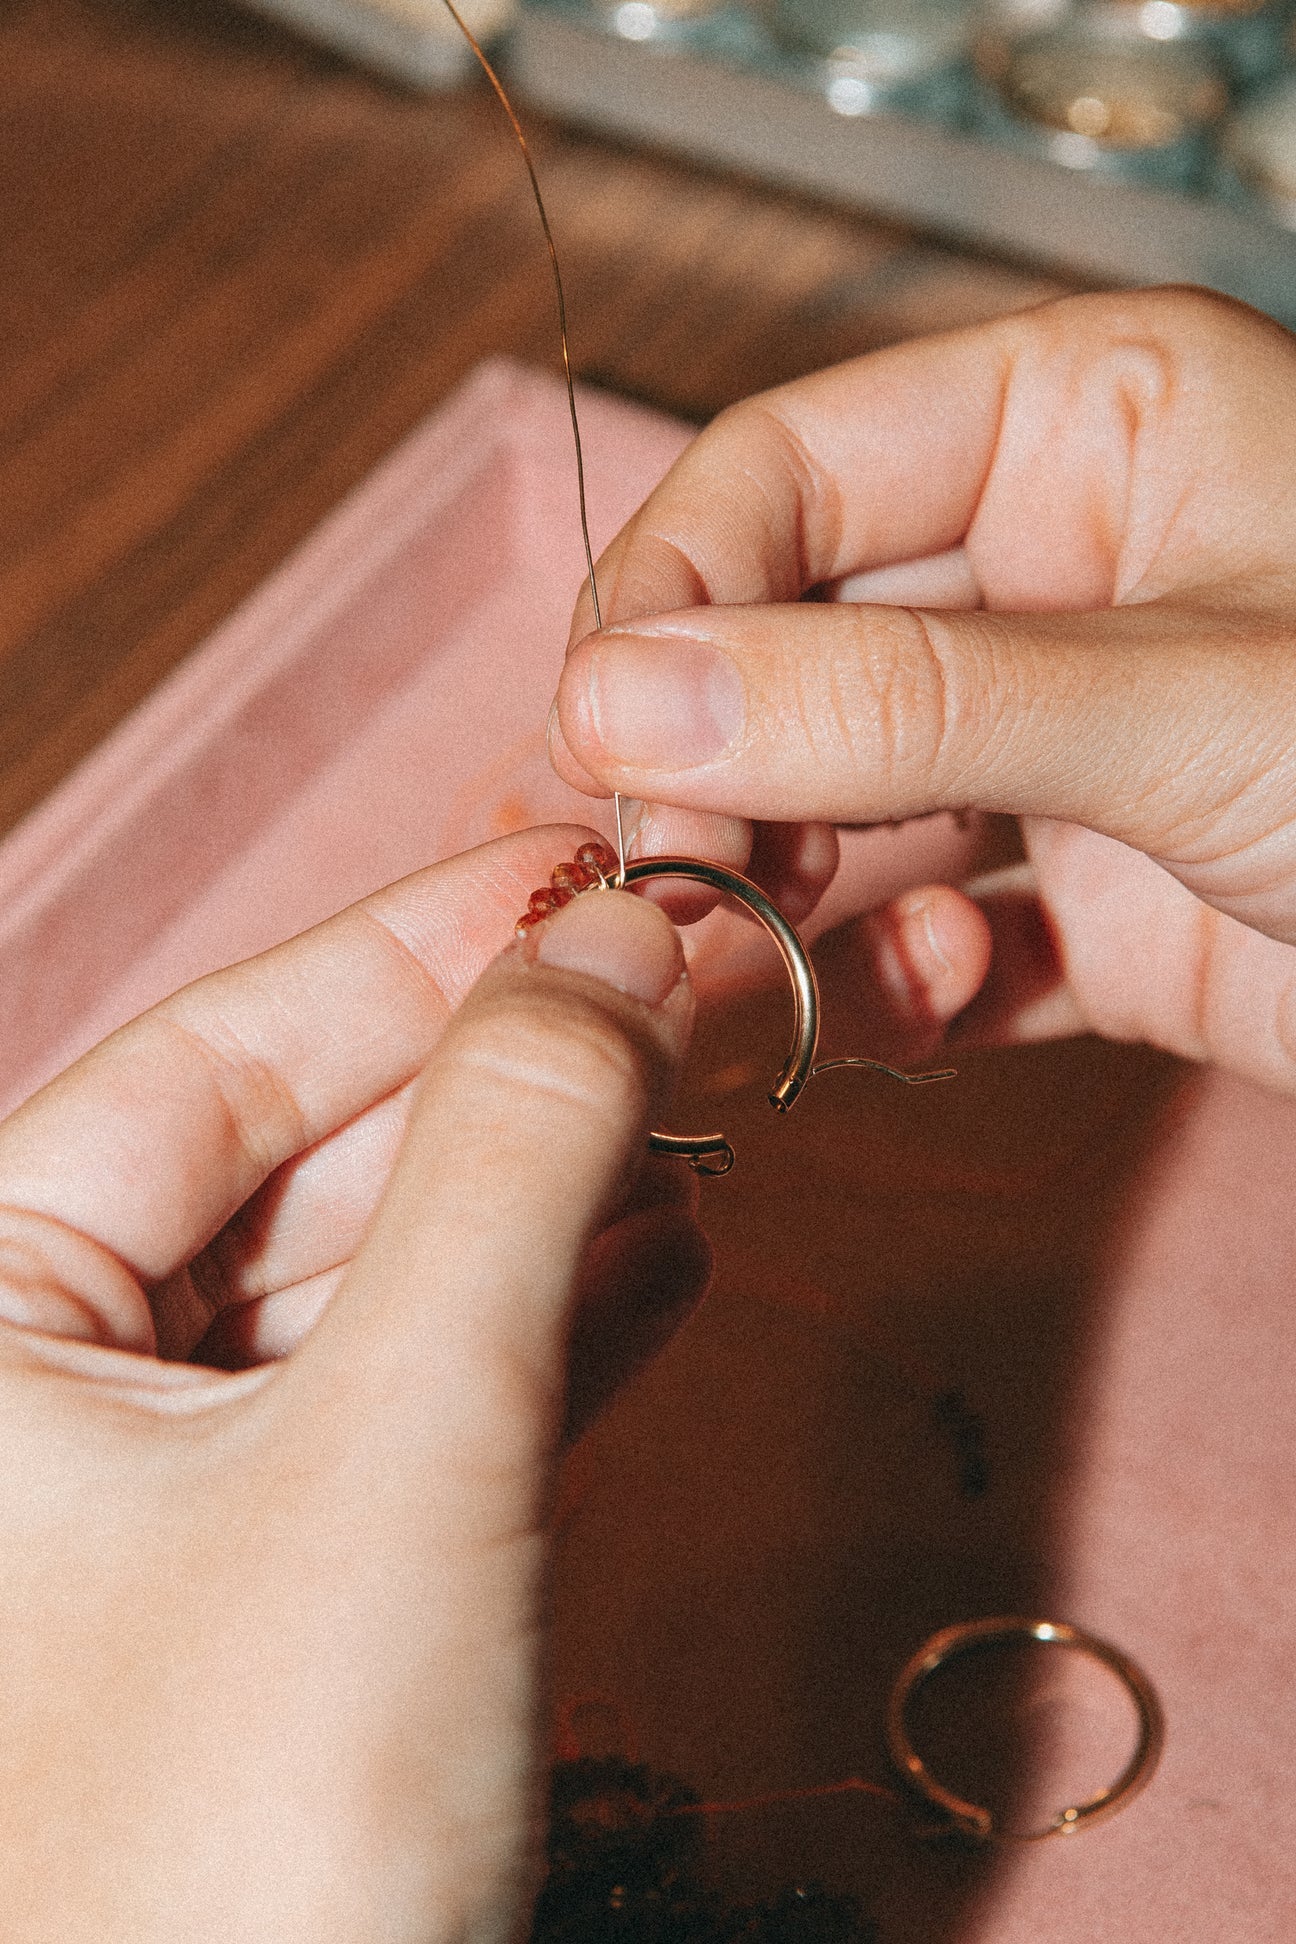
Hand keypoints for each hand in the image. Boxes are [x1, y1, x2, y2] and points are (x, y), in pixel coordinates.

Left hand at [0, 828, 704, 1939]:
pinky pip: (407, 1405)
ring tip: (696, 1099)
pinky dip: (540, 1333)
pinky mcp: (275, 1594)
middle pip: (299, 1158)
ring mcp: (161, 1500)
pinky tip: (659, 1260)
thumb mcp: (397, 1440)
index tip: (583, 866)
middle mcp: (40, 1393)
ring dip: (542, 1194)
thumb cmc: (237, 1842)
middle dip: (504, 1070)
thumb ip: (513, 1162)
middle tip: (681, 980)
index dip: (413, 945)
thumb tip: (622, 945)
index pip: (211, 1059)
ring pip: (368, 1280)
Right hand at [551, 289, 1295, 1091]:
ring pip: (845, 812)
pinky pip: (933, 941)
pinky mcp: (1099, 905)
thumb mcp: (1188, 700)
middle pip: (791, 651)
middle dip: (709, 774)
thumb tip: (621, 703)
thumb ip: (899, 699)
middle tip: (640, 881)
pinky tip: (893, 1020)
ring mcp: (1074, 751)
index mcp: (1091, 430)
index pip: (788, 473)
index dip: (669, 597)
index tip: (591, 733)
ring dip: (779, 901)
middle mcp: (1064, 580)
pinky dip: (887, 996)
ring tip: (741, 975)